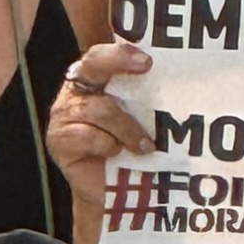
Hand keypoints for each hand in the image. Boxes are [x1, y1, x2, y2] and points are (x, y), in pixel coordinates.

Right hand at [47, 42, 152, 243]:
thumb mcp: (145, 114)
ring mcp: (64, 112)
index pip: (104, 52)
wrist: (112, 192)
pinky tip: (117, 153)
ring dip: (127, 127)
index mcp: (98, 75)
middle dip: (118, 60)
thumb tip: (185, 78)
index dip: (121, 52)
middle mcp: (78, 88)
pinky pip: (88, 135)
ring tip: (145, 145)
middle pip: (93, 63)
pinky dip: (108, 145)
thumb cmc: (132, 146)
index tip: (147, 60)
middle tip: (146, 66)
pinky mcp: (58, 140)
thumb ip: (150, 92)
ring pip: (100, 108)